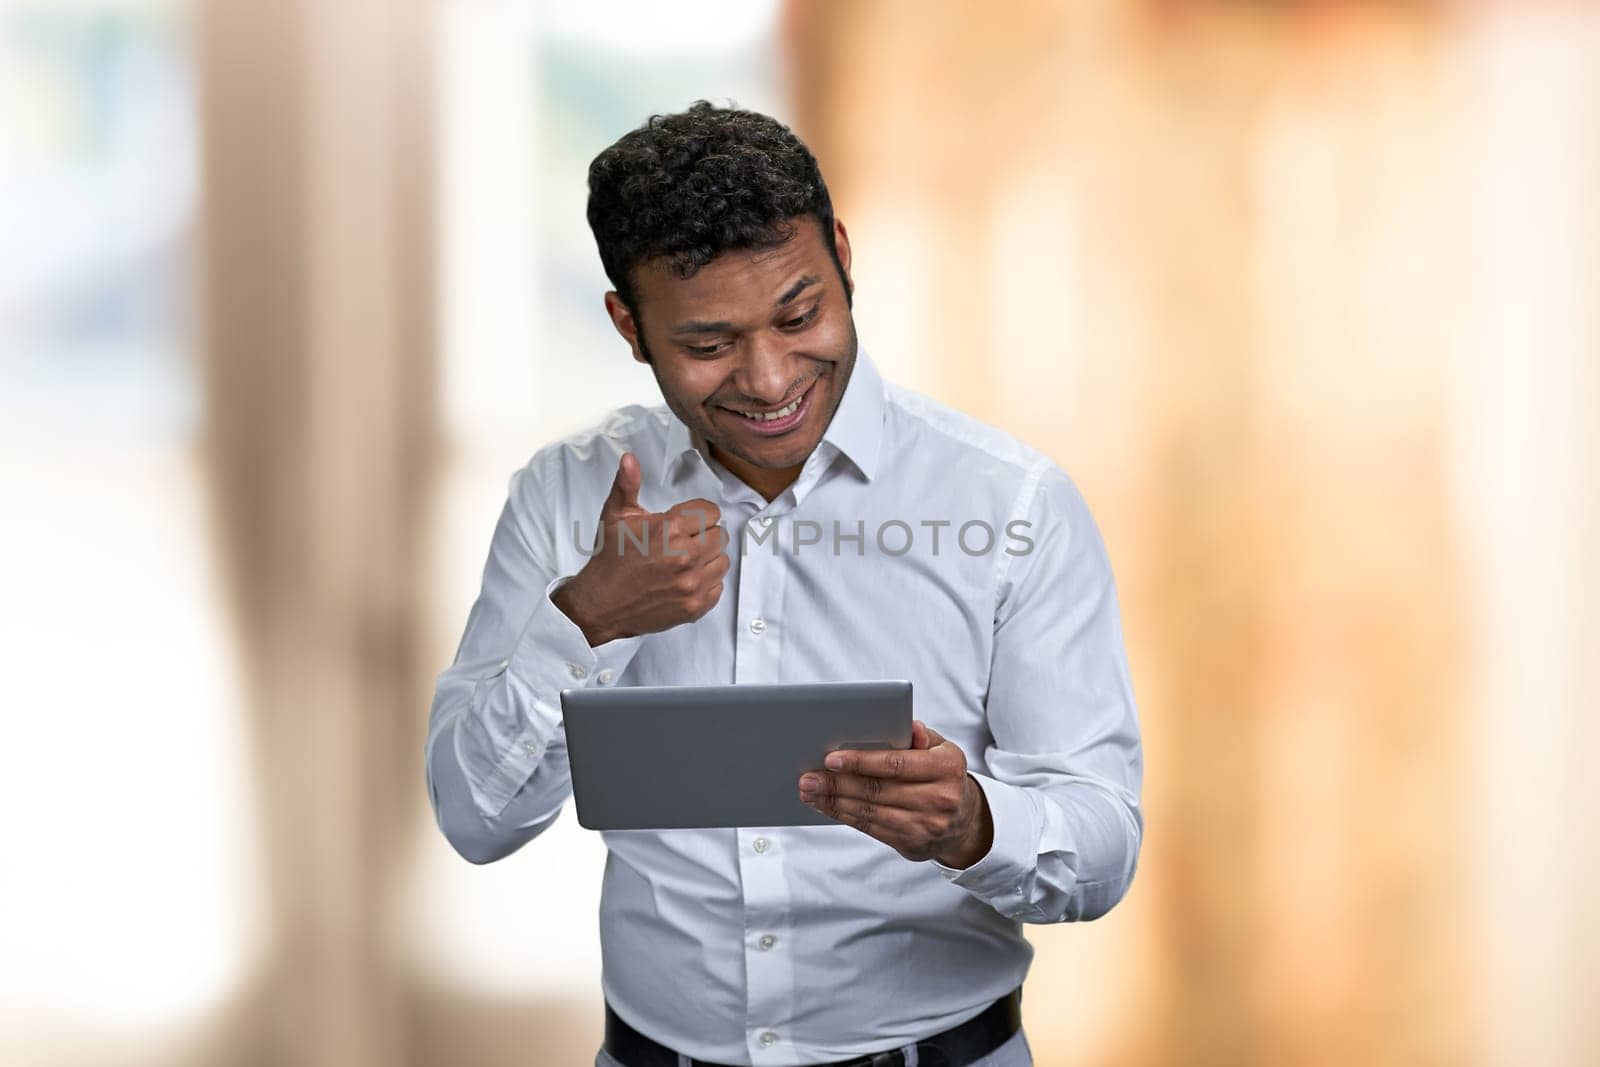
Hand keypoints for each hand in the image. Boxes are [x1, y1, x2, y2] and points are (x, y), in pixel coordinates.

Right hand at [551, 452, 730, 645]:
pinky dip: (706, 583)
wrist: (601, 603)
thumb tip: (629, 458)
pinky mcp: (694, 606)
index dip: (698, 515)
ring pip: (723, 561)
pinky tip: (686, 579)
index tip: (685, 522)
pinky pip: (718, 587)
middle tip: (683, 542)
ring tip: (686, 560)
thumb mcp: (616, 516)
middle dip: (703, 535)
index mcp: (670, 529)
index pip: (711, 512)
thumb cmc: (610, 559)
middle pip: (719, 535)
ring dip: (708, 559)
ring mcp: (691, 584)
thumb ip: (627, 485)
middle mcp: (685, 556)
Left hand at [798, 720, 993, 867]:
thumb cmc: (942, 774)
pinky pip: (871, 829)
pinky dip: (844, 816)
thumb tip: (909, 726)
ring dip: (834, 802)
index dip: (861, 762)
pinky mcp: (913, 844)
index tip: (831, 759)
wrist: (963, 820)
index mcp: (947, 767)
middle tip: (808, 777)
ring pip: (870, 812)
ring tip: (809, 792)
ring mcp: (927, 825)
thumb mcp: (941, 748)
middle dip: (838, 783)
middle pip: (878, 790)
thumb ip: (921, 736)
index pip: (896, 764)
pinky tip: (826, 807)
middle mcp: (940, 798)